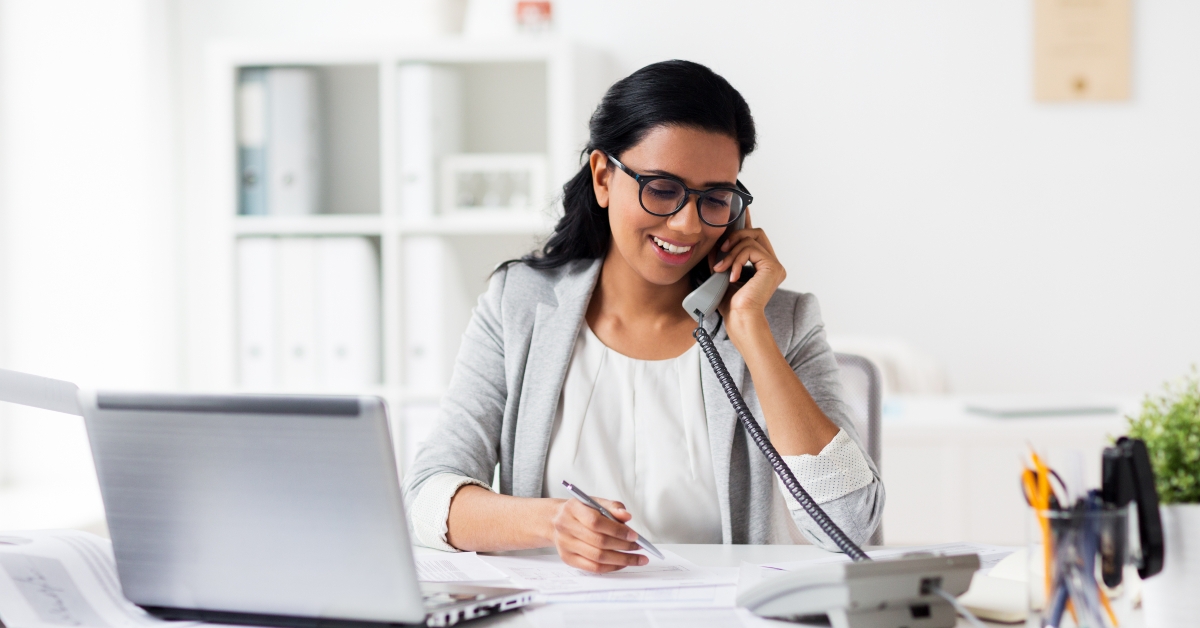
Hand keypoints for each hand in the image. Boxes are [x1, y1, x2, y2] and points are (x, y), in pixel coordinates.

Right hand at [548, 497, 647, 572]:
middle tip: (639, 547)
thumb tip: (627, 517)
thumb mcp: (595, 502)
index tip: (634, 535)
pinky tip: (622, 564)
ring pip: (597, 557)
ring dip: (621, 560)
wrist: (556, 520)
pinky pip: (592, 567)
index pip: (596, 522)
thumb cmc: (580, 511)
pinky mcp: (568, 558)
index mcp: (573, 509)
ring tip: (637, 558)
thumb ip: (613, 507)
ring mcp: (565, 545)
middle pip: (598, 541)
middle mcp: (566, 527)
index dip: (617, 530)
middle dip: (623, 546)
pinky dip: (611, 567)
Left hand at [708, 208, 786, 329]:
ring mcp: (775, 266)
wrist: (739, 320)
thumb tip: (717, 242)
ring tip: (722, 269)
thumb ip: (723, 257)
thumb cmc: (730, 305)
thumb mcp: (722, 274)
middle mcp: (772, 265)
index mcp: (763, 267)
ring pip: (751, 239)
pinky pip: (751, 249)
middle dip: (735, 237)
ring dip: (731, 252)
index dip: (746, 223)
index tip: (739, 210)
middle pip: (756, 233)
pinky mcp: (773, 267)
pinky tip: (732, 275)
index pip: (755, 238)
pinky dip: (737, 259)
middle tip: (722, 250)